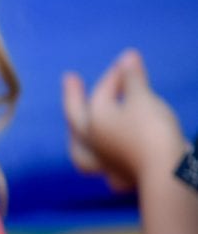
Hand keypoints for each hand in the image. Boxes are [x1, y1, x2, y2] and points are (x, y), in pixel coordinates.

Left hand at [62, 49, 185, 191]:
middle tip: (69, 79)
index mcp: (92, 121)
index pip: (100, 93)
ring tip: (75, 132)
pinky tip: (106, 169)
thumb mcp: (142, 98)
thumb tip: (127, 56)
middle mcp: (91, 144)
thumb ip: (131, 78)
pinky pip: (105, 172)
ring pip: (81, 151)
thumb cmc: (150, 130)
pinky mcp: (119, 177)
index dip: (114, 75)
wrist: (164, 171)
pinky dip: (103, 166)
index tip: (129, 61)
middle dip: (74, 97)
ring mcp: (102, 164)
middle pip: (77, 118)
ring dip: (77, 137)